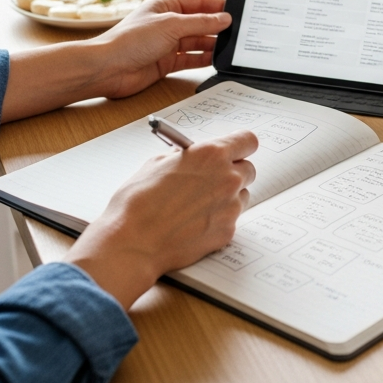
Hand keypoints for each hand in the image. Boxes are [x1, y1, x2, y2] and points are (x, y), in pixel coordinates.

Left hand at [0, 0, 230, 122]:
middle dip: (218, 28)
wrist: (108, 68)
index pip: (199, 3)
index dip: (218, 6)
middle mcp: (168, 23)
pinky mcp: (166, 63)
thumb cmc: (130, 40)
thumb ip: (200, 23)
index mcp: (166, 6)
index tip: (237, 11)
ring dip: (213, 45)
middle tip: (240, 32)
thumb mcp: (171, 25)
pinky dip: (203, 60)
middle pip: (200, 24)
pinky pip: (190, 60)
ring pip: (197, 42)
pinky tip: (216, 60)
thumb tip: (223, 18)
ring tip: (232, 47)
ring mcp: (167, 44)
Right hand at [65, 130, 258, 309]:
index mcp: (212, 155)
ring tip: (197, 205)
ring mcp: (231, 207)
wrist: (134, 242)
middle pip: (248, 169)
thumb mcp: (156, 164)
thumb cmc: (138, 202)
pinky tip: (193, 224)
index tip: (235, 151)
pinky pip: (231, 220)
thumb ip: (183, 157)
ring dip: (227, 197)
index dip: (240, 146)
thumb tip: (190, 157)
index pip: (247, 141)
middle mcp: (228, 178)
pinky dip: (218, 220)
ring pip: (241, 196)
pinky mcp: (228, 231)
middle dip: (233, 172)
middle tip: (212, 180)